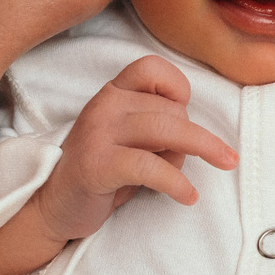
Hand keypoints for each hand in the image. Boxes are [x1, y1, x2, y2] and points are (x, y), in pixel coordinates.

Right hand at [0, 56, 236, 274]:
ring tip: (220, 166)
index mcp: (113, 93)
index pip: (152, 68)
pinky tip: (187, 196)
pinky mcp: (96, 166)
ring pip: (167, 131)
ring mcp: (97, 134)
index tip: (186, 114)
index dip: (178, 87)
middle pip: (171, 109)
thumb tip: (198, 135)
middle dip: (194, 136)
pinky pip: (149, 167)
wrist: (54, 206)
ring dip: (201, 150)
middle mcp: (104, 105)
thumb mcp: (130, 139)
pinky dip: (176, 182)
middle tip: (206, 158)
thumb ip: (158, 125)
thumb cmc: (103, 172)